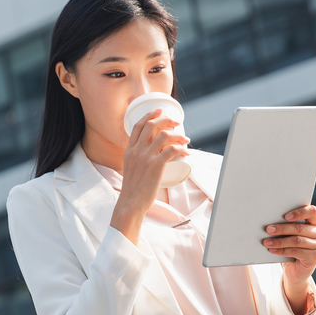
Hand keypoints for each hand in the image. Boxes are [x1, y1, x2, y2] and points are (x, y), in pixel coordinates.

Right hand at [111, 108, 189, 244]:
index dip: (150, 115)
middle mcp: (136, 151)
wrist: (131, 203)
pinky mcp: (156, 166)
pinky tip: (186, 153)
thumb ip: (138, 160)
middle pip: (152, 126)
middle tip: (177, 123)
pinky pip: (172, 150)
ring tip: (186, 140)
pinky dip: (181, 149)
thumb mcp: (131, 169)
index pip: (138, 126)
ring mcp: (146, 158)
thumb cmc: (133, 190)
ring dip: (178, 135)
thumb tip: (151, 156)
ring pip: (164, 136)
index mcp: (129, 150)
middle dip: (166, 120)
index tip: (160, 110)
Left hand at [262, 204, 315, 284]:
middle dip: (282, 229)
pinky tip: (272, 250)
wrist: (296, 271)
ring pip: (297, 240)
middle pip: (300, 228)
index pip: (312, 212)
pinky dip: (282, 250)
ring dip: (279, 241)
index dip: (299, 212)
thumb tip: (272, 223)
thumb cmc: (292, 248)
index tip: (285, 216)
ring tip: (266, 242)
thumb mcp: (291, 236)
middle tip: (268, 229)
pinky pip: (296, 252)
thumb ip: (288, 227)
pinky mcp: (315, 257)